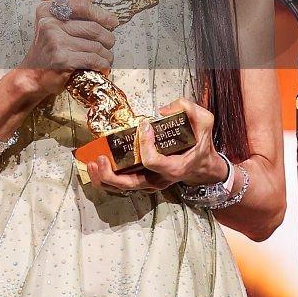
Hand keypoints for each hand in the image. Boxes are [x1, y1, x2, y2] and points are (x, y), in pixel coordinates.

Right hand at [12, 0, 118, 107]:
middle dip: (108, 37)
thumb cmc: (48, 50)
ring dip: (106, 54)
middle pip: (93, 27)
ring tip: (106, 57)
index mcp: (48, 10)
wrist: (32, 75)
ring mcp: (55, 41)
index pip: (82, 5)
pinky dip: (102, 63)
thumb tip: (107, 16)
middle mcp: (49, 23)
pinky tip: (102, 66)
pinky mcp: (62, 59)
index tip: (112, 21)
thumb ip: (73, 16)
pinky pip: (92, 59)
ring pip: (95, 45)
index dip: (101, 13)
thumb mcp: (53, 26)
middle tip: (110, 43)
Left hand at [86, 96, 227, 195]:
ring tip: (93, 163)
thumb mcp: (204, 120)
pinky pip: (122, 185)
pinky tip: (96, 165)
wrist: (203, 165)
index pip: (153, 161)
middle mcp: (160, 179)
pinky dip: (107, 178)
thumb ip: (188, 108)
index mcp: (174, 167)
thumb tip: (163, 109)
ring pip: (123, 188)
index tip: (145, 126)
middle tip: (101, 157)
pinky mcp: (143, 180)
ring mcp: (150, 182)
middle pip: (131, 184)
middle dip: (111, 175)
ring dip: (104, 178)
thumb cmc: (201, 143)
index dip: (145, 144)